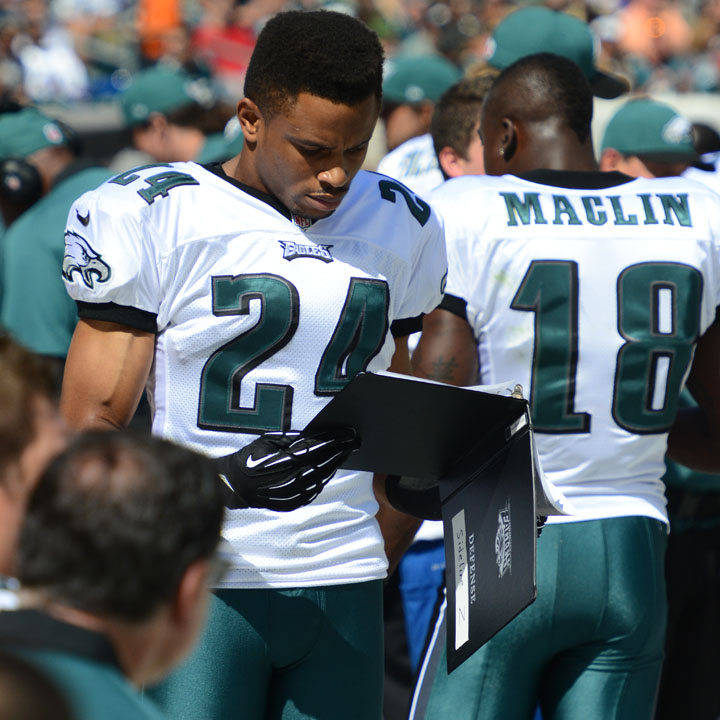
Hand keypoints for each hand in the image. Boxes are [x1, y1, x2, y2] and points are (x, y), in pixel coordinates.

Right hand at [215, 428, 359, 511]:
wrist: (233, 486)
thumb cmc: (249, 459)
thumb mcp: (267, 441)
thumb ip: (291, 440)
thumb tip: (314, 437)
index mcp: (285, 461)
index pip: (317, 449)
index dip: (335, 441)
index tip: (349, 434)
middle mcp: (291, 479)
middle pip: (323, 464)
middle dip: (340, 452)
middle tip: (354, 442)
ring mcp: (292, 494)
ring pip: (321, 478)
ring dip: (334, 465)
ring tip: (345, 454)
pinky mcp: (291, 503)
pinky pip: (313, 491)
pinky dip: (323, 479)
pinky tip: (330, 470)